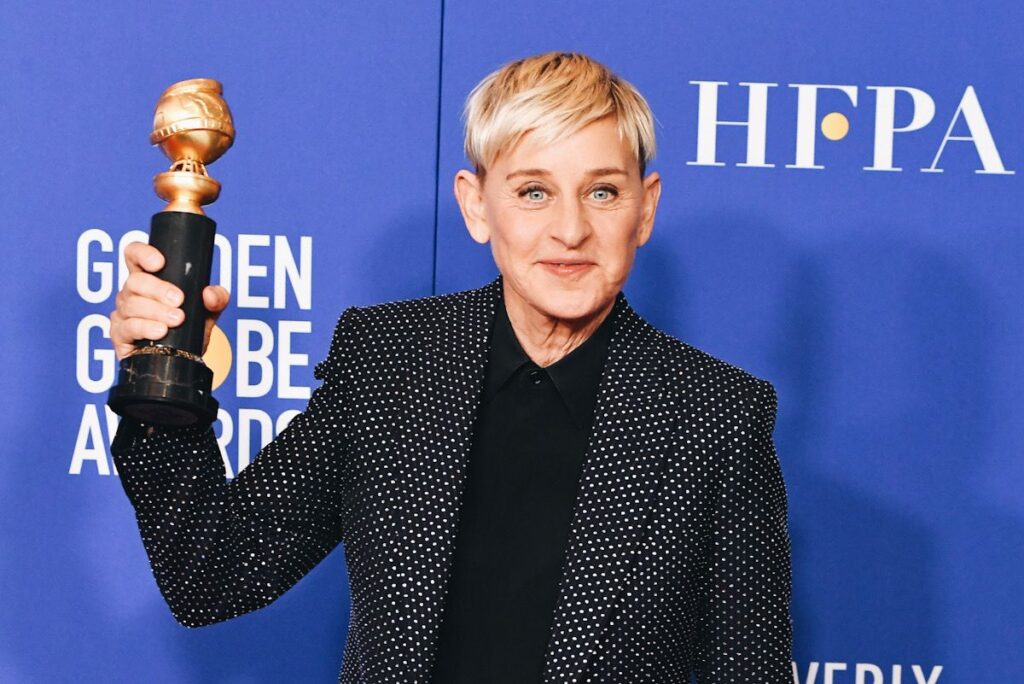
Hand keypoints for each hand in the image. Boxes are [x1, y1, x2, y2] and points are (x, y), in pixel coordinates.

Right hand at [110, 241, 229, 360]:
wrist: (182, 359)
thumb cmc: (189, 329)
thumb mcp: (207, 311)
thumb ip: (216, 299)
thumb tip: (210, 294)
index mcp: (149, 279)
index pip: (135, 255)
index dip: (142, 253)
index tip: (160, 262)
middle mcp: (132, 293)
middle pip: (135, 281)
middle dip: (158, 289)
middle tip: (179, 301)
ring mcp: (124, 314)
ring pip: (132, 305)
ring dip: (156, 311)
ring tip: (176, 319)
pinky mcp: (120, 336)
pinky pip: (128, 328)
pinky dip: (145, 328)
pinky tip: (160, 332)